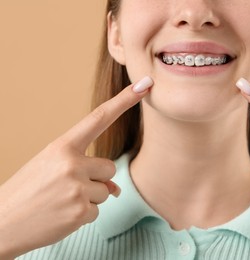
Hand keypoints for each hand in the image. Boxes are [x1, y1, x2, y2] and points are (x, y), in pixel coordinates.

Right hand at [0, 76, 152, 258]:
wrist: (1, 224)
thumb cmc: (27, 191)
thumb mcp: (50, 169)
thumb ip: (84, 168)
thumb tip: (115, 188)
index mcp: (61, 147)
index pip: (99, 118)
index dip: (124, 100)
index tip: (145, 85)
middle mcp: (71, 163)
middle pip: (110, 167)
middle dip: (97, 178)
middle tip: (68, 187)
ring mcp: (77, 188)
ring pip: (106, 190)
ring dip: (90, 198)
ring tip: (62, 201)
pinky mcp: (81, 211)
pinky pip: (98, 210)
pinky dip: (84, 215)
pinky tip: (62, 215)